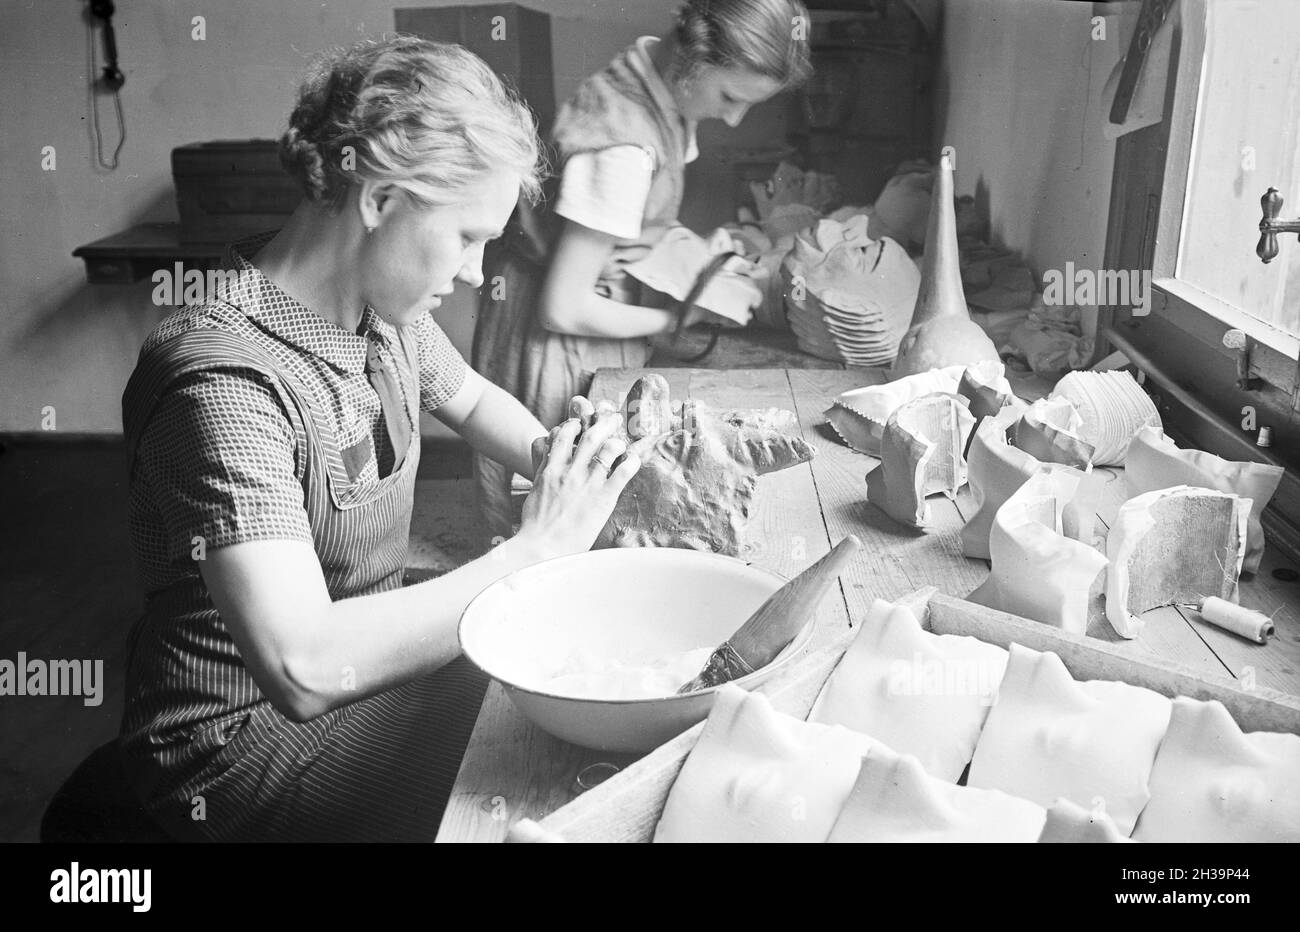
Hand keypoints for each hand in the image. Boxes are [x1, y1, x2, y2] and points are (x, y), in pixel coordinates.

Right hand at [517, 397, 640, 558]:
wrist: (541, 548)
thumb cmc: (535, 526)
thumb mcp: (535, 492)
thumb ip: (543, 474)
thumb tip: (549, 463)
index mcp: (551, 470)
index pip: (563, 436)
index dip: (574, 425)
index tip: (580, 422)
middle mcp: (570, 472)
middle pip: (589, 437)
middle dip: (603, 423)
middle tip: (613, 418)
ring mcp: (587, 483)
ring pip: (608, 449)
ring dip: (618, 440)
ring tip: (624, 439)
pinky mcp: (603, 498)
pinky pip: (623, 472)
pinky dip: (631, 462)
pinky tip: (634, 460)